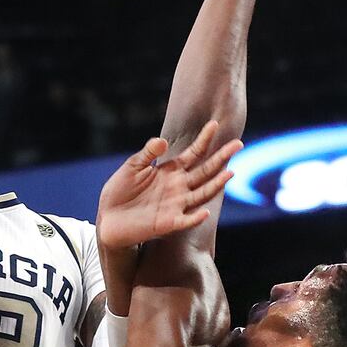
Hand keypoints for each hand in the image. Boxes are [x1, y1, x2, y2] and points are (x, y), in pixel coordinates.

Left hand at [96, 121, 241, 251]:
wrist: (108, 218)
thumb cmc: (120, 191)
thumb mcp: (132, 167)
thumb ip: (147, 154)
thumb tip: (163, 140)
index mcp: (170, 171)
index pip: (193, 153)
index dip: (204, 139)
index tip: (214, 123)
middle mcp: (178, 187)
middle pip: (205, 171)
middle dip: (221, 157)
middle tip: (238, 143)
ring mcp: (175, 205)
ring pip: (202, 194)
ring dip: (216, 184)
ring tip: (230, 173)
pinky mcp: (168, 223)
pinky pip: (186, 220)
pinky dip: (196, 217)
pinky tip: (205, 212)